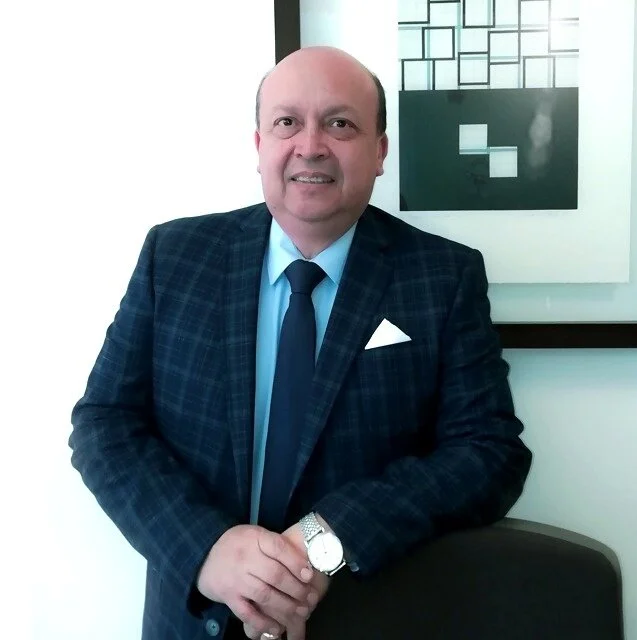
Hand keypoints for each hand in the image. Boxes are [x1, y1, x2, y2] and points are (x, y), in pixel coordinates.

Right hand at [196, 525, 315, 636]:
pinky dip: (263, 622)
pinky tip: (277, 627)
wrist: (204, 555)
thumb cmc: (238, 544)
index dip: (296, 562)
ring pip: (264, 595)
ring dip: (286, 606)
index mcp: (254, 538)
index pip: (278, 548)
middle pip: (275, 574)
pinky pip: (247, 613)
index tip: (310, 575)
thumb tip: (304, 561)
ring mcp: (236, 579)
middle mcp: (244, 558)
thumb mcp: (254, 534)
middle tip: (311, 597)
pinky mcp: (228, 597)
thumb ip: (274, 544)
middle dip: (297, 588)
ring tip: (302, 611)